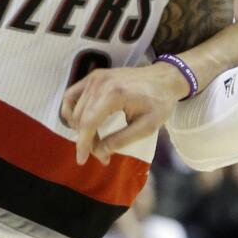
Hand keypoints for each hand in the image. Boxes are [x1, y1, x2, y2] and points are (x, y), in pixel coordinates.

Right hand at [61, 62, 187, 165]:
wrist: (165, 78)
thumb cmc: (159, 102)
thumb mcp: (146, 126)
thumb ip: (121, 140)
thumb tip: (99, 152)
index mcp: (114, 94)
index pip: (88, 123)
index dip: (83, 144)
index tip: (82, 160)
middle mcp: (100, 83)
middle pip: (81, 118)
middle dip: (86, 139)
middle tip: (101, 153)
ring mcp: (95, 77)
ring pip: (74, 108)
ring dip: (80, 127)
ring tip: (93, 139)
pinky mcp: (94, 76)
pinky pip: (71, 95)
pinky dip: (71, 110)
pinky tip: (80, 122)